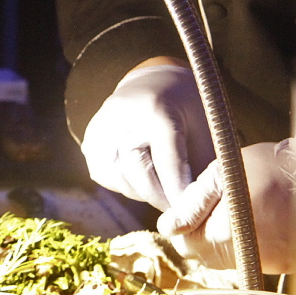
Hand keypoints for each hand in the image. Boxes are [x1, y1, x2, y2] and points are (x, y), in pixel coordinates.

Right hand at [81, 63, 214, 211]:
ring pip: (116, 176)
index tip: (190, 212)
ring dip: (138, 192)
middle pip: (137, 172)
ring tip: (158, 190)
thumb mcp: (205, 129)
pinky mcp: (90, 136)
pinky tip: (138, 178)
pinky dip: (121, 183)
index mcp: (157, 110)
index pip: (167, 163)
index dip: (179, 193)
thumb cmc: (188, 108)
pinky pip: (102, 173)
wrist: (157, 81)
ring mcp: (101, 125)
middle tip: (174, 208)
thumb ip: (202, 165)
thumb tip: (199, 206)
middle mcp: (122, 115)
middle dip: (157, 197)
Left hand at [157, 140, 295, 273]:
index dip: (183, 223)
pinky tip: (255, 217)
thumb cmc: (272, 169)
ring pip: (225, 258)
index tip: (193, 205)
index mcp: (226, 236)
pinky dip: (245, 241)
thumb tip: (166, 226)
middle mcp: (246, 257)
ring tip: (238, 206)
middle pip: (204, 255)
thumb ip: (192, 203)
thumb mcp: (222, 175)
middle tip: (217, 202)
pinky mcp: (282, 264)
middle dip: (201, 230)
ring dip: (222, 236)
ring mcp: (266, 263)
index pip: (185, 245)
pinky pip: (249, 258)